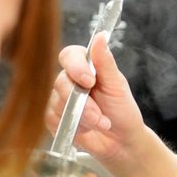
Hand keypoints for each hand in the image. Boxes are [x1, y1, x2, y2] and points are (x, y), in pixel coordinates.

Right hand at [46, 33, 143, 161]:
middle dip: (84, 103)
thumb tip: (101, 36)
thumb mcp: (117, 86)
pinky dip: (75, 127)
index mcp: (85, 67)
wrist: (121, 141)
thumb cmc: (122, 110)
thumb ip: (106, 62)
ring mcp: (59, 99)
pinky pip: (56, 120)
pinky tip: (88, 130)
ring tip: (101, 124)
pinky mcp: (53, 118)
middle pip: (62, 82)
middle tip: (100, 116)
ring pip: (59, 104)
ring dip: (83, 118)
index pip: (69, 56)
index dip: (76, 66)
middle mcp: (69, 80)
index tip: (89, 80)